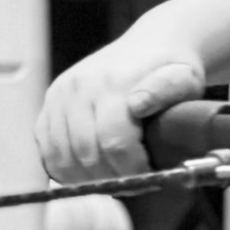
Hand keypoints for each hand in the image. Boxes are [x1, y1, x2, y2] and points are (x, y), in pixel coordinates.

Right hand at [37, 33, 207, 184]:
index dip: (131, 169)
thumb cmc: (171, 68)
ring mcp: (60, 93)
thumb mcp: (183, 77)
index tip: (149, 177)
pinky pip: (46, 147)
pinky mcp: (50, 101)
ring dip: (87, 178)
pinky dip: (65, 168)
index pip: (113, 141)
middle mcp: (80, 86)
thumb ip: (165, 90)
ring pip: (61, 155)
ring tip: (114, 180)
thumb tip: (137, 105)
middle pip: (85, 152)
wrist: (152, 44)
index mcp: (114, 82)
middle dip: (111, 177)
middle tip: (133, 185)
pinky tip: (90, 172)